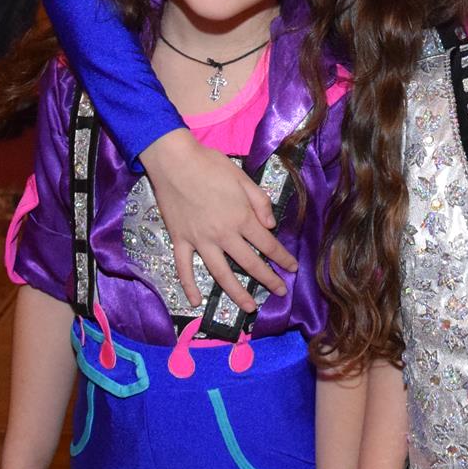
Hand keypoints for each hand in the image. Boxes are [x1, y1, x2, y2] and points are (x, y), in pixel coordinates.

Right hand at [139, 130, 296, 309]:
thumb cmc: (210, 165)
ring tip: (250, 307)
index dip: (283, 258)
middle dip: (268, 280)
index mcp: (241, 218)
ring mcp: (200, 240)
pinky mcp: (180, 240)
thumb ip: (259, 202)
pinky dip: (189, 286)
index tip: (292, 269)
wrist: (174, 161)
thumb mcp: (243, 178)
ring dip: (237, 293)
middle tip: (280, 292)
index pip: (268, 244)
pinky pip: (184, 268)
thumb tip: (270, 226)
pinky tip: (196, 301)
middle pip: (250, 264)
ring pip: (221, 273)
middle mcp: (223, 234)